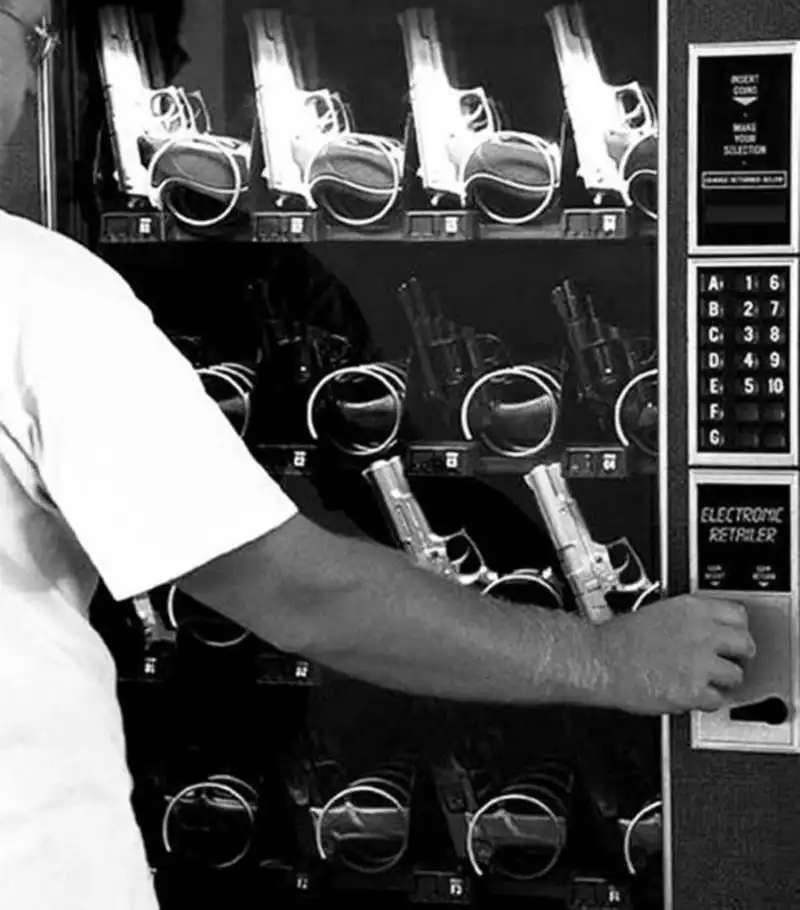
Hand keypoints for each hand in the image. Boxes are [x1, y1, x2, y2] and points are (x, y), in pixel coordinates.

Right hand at [595, 594, 755, 714]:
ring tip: (704, 681)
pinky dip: (705, 701)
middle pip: (746, 645)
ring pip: (736, 676)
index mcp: (691, 608)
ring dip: (722, 681)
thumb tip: (705, 630)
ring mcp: (700, 663)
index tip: (732, 637)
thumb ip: (687, 620)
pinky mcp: (693, 691)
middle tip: (727, 661)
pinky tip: (690, 694)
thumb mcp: (655, 612)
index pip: (738, 614)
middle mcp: (701, 633)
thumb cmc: (616, 639)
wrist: (599, 661)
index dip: (737, 628)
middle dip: (738, 655)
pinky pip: (717, 701)